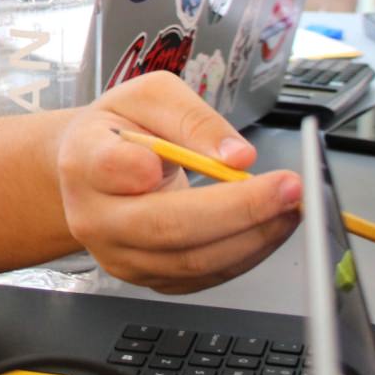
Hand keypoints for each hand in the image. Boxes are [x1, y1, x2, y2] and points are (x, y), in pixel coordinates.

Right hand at [57, 73, 301, 293]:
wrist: (94, 170)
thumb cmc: (123, 128)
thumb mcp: (150, 96)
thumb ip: (192, 117)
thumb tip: (237, 157)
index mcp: (83, 158)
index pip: (112, 167)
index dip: (157, 166)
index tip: (205, 157)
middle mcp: (92, 215)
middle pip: (165, 227)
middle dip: (240, 211)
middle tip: (289, 189)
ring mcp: (116, 254)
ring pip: (192, 261)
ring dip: (254, 237)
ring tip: (291, 206)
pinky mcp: (144, 278)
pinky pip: (202, 277)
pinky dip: (246, 255)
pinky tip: (268, 227)